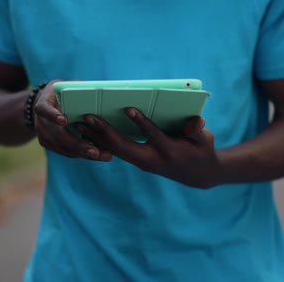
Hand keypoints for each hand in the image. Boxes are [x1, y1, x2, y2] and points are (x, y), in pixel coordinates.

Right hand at [33, 80, 112, 160]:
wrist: (47, 105)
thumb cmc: (62, 94)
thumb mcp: (67, 86)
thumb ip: (78, 88)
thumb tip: (99, 90)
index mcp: (43, 104)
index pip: (44, 109)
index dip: (53, 115)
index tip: (64, 120)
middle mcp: (40, 121)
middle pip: (57, 135)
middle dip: (77, 144)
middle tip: (95, 151)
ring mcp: (43, 135)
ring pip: (63, 147)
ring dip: (83, 153)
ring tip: (102, 155)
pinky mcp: (49, 144)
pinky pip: (66, 152)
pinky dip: (82, 154)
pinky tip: (97, 155)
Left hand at [76, 108, 220, 188]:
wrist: (199, 175)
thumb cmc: (202, 151)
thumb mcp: (204, 140)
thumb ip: (197, 131)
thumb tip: (197, 121)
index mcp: (169, 151)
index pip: (153, 136)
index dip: (141, 123)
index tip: (129, 108)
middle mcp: (152, 160)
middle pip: (124, 147)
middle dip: (105, 132)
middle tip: (88, 116)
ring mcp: (143, 163)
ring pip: (116, 151)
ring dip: (96, 138)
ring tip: (78, 124)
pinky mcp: (138, 162)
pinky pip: (117, 153)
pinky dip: (101, 143)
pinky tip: (87, 133)